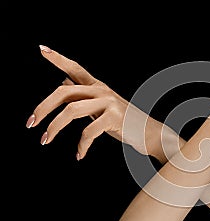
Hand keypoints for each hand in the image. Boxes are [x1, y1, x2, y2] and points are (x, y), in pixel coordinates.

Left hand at [26, 45, 165, 159]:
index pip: (75, 68)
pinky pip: (89, 131)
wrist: (150, 133)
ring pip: (71, 110)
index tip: (41, 49)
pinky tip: (79, 155)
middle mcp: (102, 90)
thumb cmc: (124, 122)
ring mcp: (108, 102)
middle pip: (64, 92)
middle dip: (43, 107)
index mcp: (98, 86)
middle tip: (30, 124)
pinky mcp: (114, 117)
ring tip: (45, 140)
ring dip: (54, 127)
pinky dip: (81, 145)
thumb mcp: (102, 107)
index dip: (58, 59)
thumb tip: (63, 85)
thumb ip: (84, 97)